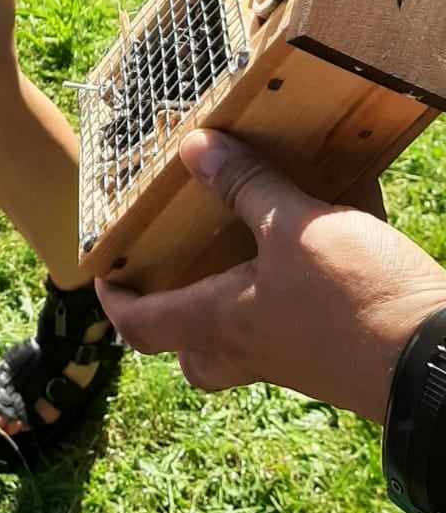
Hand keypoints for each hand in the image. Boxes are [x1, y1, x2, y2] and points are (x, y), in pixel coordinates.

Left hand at [97, 130, 445, 422]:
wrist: (439, 364)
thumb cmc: (356, 300)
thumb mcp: (298, 227)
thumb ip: (248, 187)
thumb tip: (194, 148)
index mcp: (222, 322)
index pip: (142, 325)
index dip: (114, 301)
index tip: (101, 275)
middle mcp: (254, 349)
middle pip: (194, 355)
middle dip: (178, 323)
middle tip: (176, 279)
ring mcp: (299, 360)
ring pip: (247, 347)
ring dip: (238, 307)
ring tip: (245, 255)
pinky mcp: (343, 354)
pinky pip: (306, 320)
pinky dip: (306, 281)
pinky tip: (332, 227)